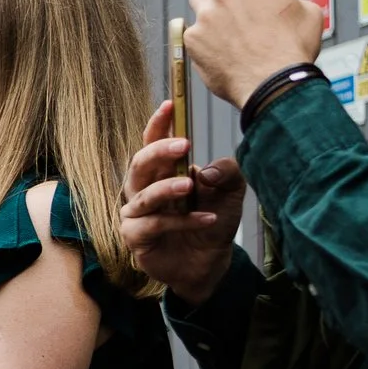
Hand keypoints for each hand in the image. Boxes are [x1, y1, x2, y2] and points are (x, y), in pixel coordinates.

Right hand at [120, 99, 246, 306]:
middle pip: (139, 165)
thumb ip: (226, 172)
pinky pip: (154, 225)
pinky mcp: (136, 238)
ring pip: (143, 196)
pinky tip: (208, 219)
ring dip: (166, 188)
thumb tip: (204, 170)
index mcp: (161, 173)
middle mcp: (143, 190)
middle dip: (158, 152)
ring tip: (190, 185)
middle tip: (184, 144)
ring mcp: (136, 214)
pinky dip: (182, 221)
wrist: (210, 263)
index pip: (152, 143)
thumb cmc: (213, 221)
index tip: (169, 105)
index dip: (158, 125)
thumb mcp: (231, 191)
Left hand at [186, 0, 323, 107]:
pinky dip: (207, 37)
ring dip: (212, 5)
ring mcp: (207, 13)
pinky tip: (224, 50)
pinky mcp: (192, 38)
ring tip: (232, 28)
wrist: (274, 85)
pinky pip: (195, 29)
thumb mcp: (306, 13)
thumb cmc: (293, 50)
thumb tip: (277, 0)